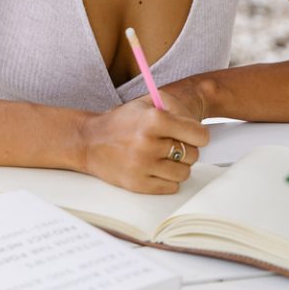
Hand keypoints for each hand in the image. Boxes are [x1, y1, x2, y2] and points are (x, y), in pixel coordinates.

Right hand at [80, 95, 208, 193]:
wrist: (89, 141)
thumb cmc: (121, 121)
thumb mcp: (148, 102)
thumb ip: (176, 107)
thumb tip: (198, 127)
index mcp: (154, 120)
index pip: (199, 135)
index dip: (199, 135)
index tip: (194, 136)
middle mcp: (148, 143)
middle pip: (193, 155)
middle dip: (186, 149)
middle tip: (172, 145)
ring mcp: (142, 166)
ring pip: (184, 173)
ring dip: (177, 166)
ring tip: (162, 157)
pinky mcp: (138, 184)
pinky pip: (171, 187)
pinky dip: (167, 179)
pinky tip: (154, 168)